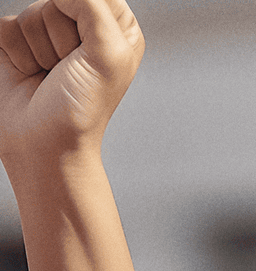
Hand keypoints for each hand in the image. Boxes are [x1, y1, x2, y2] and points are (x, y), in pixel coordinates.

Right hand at [0, 0, 142, 168]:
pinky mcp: (16, 41)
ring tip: (50, 75)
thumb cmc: (81, 108)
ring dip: (40, 49)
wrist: (45, 143)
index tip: (87, 51)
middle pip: (60, 1)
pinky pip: (7, 25)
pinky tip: (31, 73)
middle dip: (61, 37)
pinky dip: (17, 52)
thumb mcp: (107, 55)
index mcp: (117, 29)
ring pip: (32, 11)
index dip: (87, 18)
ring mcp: (48, 33)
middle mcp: (84, 27)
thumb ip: (92, 6)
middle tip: (68, 69)